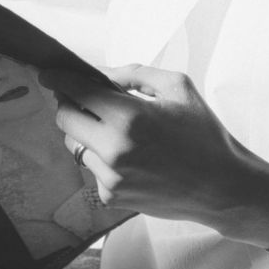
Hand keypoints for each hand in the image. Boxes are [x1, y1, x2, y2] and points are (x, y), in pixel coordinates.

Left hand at [40, 64, 268, 248]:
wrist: (222, 187)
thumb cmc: (203, 133)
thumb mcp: (177, 87)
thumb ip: (133, 74)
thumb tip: (99, 72)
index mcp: (130, 117)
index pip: (77, 92)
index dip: (58, 78)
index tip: (46, 71)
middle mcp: (114, 150)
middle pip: (65, 118)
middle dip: (70, 103)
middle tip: (85, 96)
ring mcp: (110, 177)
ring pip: (75, 144)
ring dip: (87, 131)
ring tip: (118, 129)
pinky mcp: (111, 197)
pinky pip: (90, 167)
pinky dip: (101, 156)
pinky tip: (129, 155)